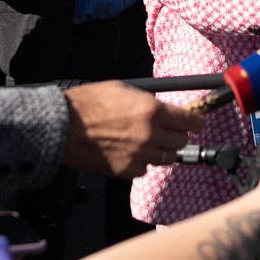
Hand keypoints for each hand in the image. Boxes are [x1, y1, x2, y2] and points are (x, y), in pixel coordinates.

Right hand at [61, 81, 203, 176]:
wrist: (62, 127)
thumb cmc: (87, 104)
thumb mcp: (122, 89)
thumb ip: (146, 100)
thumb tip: (162, 108)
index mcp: (151, 110)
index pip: (189, 121)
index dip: (196, 123)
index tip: (198, 124)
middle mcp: (150, 134)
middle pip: (181, 142)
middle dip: (177, 136)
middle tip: (168, 132)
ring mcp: (139, 155)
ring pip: (166, 158)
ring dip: (161, 150)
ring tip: (146, 143)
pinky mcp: (127, 170)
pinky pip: (145, 169)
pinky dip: (141, 163)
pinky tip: (129, 153)